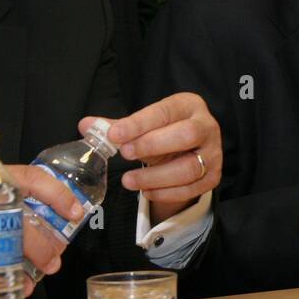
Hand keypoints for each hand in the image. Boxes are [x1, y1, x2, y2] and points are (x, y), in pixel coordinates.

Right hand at [0, 163, 84, 298]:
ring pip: (2, 246)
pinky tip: (5, 284)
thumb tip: (39, 217)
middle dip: (42, 246)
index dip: (58, 195)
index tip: (75, 211)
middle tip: (53, 260)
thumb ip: (0, 194)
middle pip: (22, 222)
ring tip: (32, 279)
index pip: (33, 179)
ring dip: (22, 266)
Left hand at [98, 93, 221, 224]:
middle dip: (152, 145)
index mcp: (189, 105)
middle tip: (125, 153)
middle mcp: (207, 127)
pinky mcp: (213, 177)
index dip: (138, 124)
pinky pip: (191, 189)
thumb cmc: (164, 132)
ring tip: (128, 180)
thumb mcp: (144, 125)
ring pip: (189, 168)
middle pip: (187, 135)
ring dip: (155, 176)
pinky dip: (165, 193)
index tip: (114, 135)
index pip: (164, 112)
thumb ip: (117, 126)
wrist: (190, 150)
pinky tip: (145, 191)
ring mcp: (214, 154)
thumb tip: (85, 125)